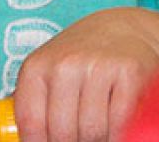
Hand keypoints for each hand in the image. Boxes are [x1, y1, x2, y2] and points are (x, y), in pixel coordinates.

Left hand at [12, 8, 158, 141]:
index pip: (31, 125)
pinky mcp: (129, 72)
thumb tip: (29, 141)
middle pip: (63, 134)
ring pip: (93, 132)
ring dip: (99, 137)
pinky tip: (118, 120)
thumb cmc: (83, 58)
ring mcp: (98, 66)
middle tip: (81, 135)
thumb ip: (36, 105)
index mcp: (37, 66)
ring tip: (101, 124)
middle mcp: (65, 64)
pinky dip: (120, 132)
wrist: (127, 28)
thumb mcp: (49, 72)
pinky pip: (121, 124)